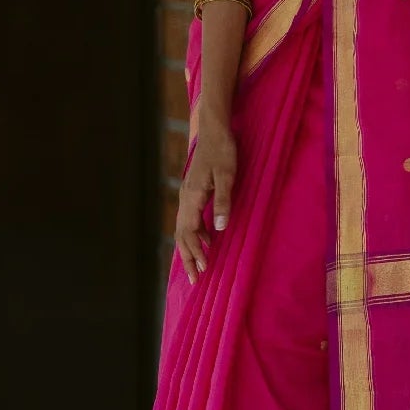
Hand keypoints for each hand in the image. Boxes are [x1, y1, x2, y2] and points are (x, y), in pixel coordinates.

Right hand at [176, 111, 235, 284]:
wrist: (215, 130)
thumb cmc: (223, 151)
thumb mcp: (227, 177)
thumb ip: (223, 202)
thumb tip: (219, 230)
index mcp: (192, 198)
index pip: (188, 234)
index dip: (193, 254)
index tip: (201, 272)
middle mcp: (185, 198)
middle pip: (182, 235)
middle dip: (188, 258)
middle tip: (196, 280)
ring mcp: (188, 195)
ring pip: (184, 228)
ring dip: (191, 247)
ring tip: (200, 265)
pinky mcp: (194, 191)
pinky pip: (190, 219)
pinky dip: (196, 234)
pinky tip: (207, 240)